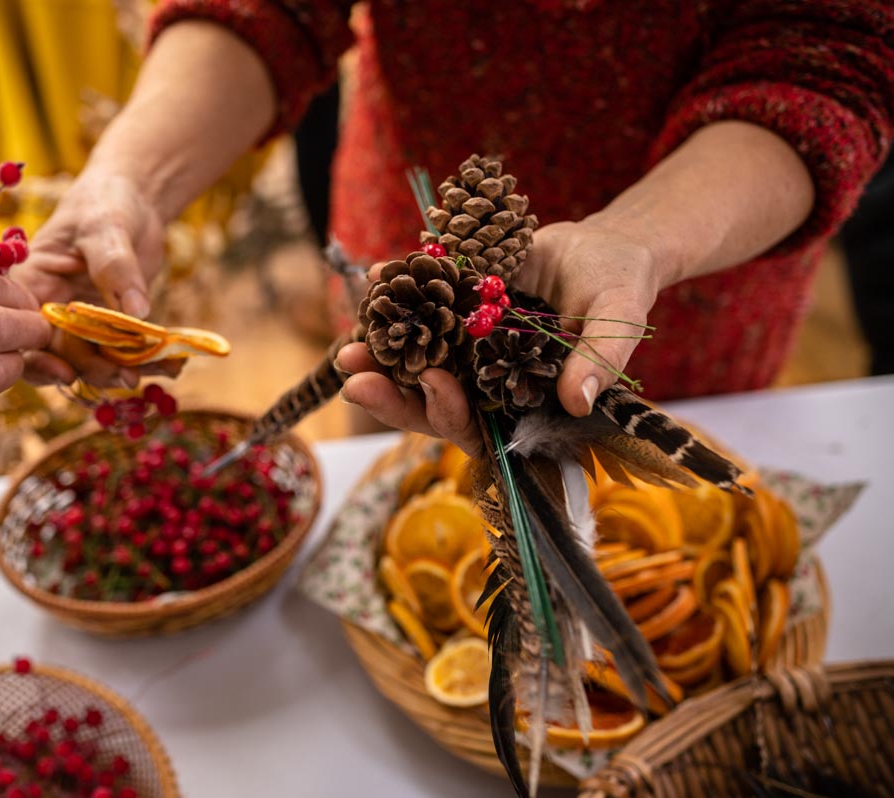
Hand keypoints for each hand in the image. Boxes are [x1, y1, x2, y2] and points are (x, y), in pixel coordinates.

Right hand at [13, 166, 177, 386]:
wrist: (134, 200)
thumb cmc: (105, 203)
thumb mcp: (106, 226)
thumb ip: (116, 267)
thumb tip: (137, 311)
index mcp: (31, 286)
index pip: (26, 333)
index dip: (41, 360)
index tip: (68, 374)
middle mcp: (52, 312)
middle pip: (64, 356)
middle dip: (96, 371)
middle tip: (129, 378)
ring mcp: (82, 324)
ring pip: (99, 361)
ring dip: (130, 370)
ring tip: (166, 369)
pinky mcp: (111, 328)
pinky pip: (126, 353)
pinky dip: (149, 360)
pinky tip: (175, 364)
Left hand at [335, 219, 661, 456]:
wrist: (602, 246)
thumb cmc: (619, 288)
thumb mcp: (618, 317)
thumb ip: (600, 358)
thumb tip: (577, 400)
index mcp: (520, 402)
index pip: (477, 425)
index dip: (448, 412)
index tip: (431, 382)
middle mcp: (483, 383)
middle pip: (429, 402)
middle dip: (391, 394)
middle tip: (355, 376)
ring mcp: (463, 348)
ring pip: (414, 363)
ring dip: (379, 355)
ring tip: (349, 341)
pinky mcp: (453, 311)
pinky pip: (417, 313)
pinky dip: (394, 298)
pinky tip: (373, 274)